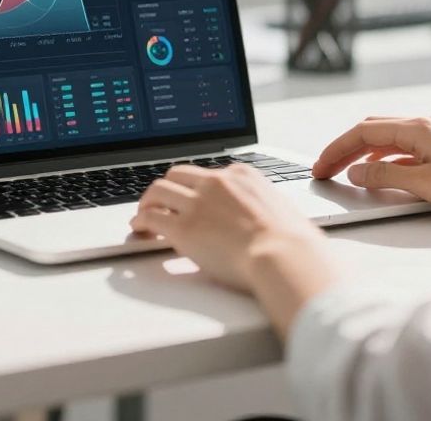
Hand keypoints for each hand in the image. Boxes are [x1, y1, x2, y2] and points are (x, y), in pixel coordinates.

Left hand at [131, 164, 338, 336]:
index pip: (207, 174)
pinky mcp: (184, 227)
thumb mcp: (280, 209)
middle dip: (166, 187)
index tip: (189, 197)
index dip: (194, 187)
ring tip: (143, 213)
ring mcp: (198, 203)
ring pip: (159, 190)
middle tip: (159, 201)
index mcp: (242, 175)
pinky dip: (141, 220)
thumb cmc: (291, 242)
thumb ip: (262, 206)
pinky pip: (151, 217)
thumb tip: (259, 217)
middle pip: (178, 174)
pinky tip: (139, 227)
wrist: (284, 255)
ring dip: (148, 201)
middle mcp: (216, 183)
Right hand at [313, 116, 430, 213]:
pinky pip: (404, 149)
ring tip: (346, 172)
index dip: (336, 149)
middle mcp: (424, 124)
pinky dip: (384, 160)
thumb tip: (356, 173)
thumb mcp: (424, 184)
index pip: (363, 132)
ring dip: (363, 154)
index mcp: (416, 127)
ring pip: (387, 139)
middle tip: (325, 169)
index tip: (319, 167)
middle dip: (344, 148)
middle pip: (372, 130)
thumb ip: (385, 177)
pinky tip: (381, 175)